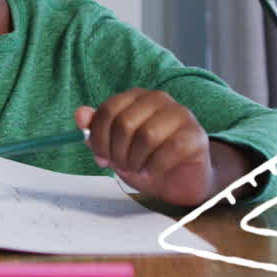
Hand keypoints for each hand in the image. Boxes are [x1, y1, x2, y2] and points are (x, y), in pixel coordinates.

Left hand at [75, 89, 212, 205]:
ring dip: (136, 160)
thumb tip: (80, 115)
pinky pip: (169, 149)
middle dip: (117, 152)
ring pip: (146, 135)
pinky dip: (155, 166)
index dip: (98, 137)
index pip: (108, 109)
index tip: (100, 156)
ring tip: (137, 168)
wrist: (179, 180)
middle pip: (125, 123)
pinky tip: (153, 171)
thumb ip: (97, 130)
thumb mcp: (115, 146)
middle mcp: (159, 100)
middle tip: (121, 165)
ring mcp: (180, 116)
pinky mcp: (195, 136)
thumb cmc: (147, 159)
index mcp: (137, 97)